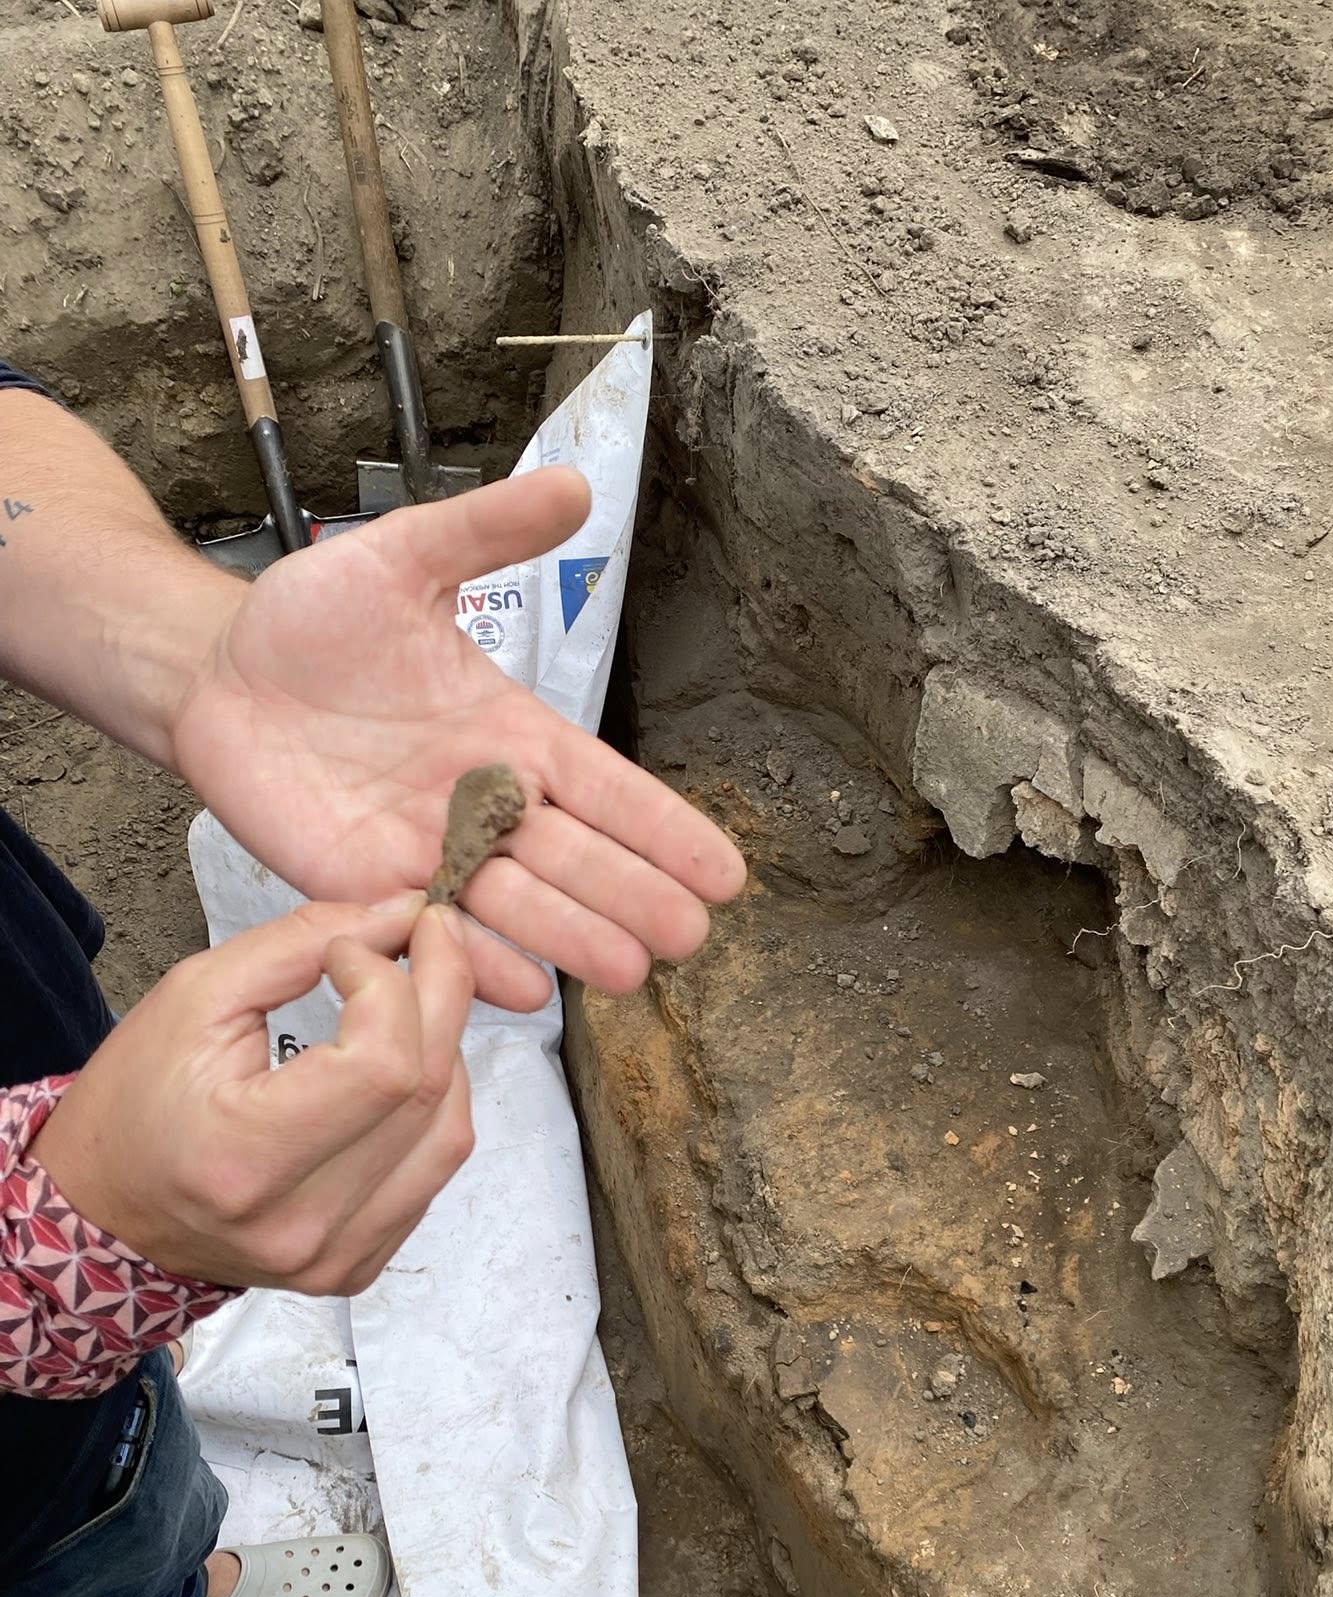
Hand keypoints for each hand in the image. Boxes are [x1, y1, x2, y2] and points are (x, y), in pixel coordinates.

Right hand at [28, 897, 474, 1293]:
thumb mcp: (194, 996)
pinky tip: (400, 1067)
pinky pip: (433, 1172)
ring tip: (412, 1002)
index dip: (388, 987)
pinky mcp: (359, 1266)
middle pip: (426, 1092)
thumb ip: (300, 943)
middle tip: (430, 936)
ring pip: (449, 1132)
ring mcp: (337, 1256)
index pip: (382, 1067)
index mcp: (245, 1160)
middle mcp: (301, 1224)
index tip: (354, 949)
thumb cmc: (135, 1103)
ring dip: (445, 1050)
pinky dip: (432, 1107)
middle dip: (443, 993)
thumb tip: (401, 913)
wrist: (106, 1213)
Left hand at [170, 471, 745, 1009]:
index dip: (663, 828)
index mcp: (512, 735)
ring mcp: (430, 850)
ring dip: (570, 936)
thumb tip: (575, 483)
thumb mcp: (402, 557)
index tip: (724, 872)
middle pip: (576, 858)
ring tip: (626, 969)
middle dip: (633, 895)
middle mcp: (485, 803)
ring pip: (516, 903)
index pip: (606, 788)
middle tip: (687, 936)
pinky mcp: (366, 884)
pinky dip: (475, 961)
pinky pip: (433, 926)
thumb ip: (485, 531)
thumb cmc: (313, 616)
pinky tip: (523, 988)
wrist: (218, 672)